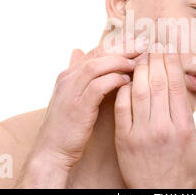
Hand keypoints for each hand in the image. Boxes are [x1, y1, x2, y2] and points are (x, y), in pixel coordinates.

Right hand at [15, 36, 147, 187]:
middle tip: (144, 46)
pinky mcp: (78, 107)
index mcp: (68, 74)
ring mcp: (71, 91)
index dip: (119, 45)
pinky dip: (114, 80)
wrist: (51, 151)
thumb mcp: (72, 96)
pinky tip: (128, 81)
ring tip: (138, 63)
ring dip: (120, 62)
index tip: (139, 44)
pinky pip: (98, 86)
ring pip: (97, 66)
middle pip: (98, 54)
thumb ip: (79, 75)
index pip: (97, 50)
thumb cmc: (67, 125)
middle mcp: (68, 78)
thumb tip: (78, 51)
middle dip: (124, 48)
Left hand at [114, 43, 195, 188]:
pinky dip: (123, 89)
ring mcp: (141, 132)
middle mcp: (163, 126)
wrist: (161, 194)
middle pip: (157, 82)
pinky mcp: (124, 138)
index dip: (171, 62)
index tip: (169, 48)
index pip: (175, 84)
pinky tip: (127, 78)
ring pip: (139, 90)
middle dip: (155, 59)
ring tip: (142, 56)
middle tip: (154, 45)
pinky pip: (121, 106)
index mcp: (184, 126)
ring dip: (139, 69)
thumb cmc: (186, 170)